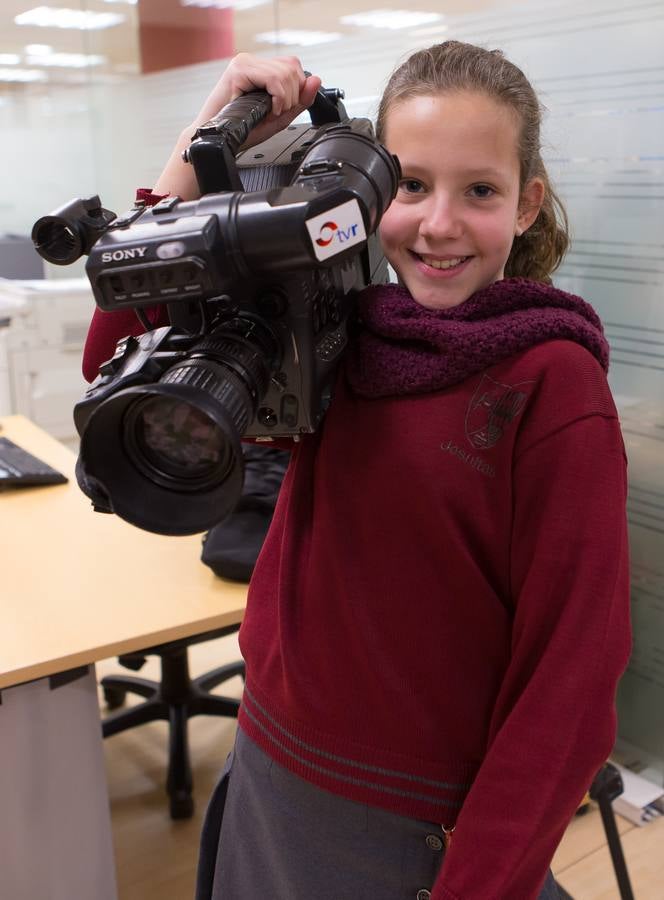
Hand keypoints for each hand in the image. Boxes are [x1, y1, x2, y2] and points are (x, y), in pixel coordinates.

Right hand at [153, 54, 321, 200]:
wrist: (218, 140)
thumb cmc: (242, 130)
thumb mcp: (278, 116)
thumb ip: (300, 100)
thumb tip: (316, 79)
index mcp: (259, 69)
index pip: (293, 66)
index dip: (298, 89)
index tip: (284, 108)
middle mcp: (252, 62)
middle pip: (293, 67)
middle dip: (293, 95)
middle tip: (277, 112)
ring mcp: (244, 63)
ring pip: (286, 72)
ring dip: (285, 99)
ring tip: (272, 112)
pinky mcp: (239, 70)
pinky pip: (273, 79)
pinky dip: (278, 97)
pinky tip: (269, 109)